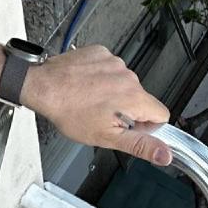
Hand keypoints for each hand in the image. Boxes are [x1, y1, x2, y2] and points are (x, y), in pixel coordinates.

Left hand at [20, 45, 171, 165]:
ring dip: (113, 92)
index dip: (147, 126)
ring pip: (124, 83)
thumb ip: (140, 145)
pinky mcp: (100, 53)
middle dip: (127, 109)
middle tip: (103, 116)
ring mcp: (114, 62)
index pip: (161, 114)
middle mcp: (128, 76)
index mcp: (134, 98)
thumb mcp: (107, 137)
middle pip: (141, 98)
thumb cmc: (69, 111)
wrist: (43, 86)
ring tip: (91, 100)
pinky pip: (110, 68)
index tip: (129, 128)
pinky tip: (87, 86)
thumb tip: (165, 155)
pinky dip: (101, 77)